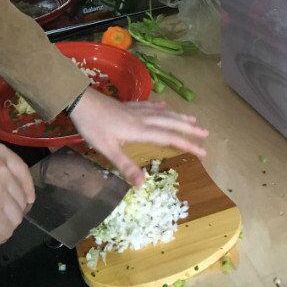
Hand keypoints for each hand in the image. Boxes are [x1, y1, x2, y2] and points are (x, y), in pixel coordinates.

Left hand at [69, 89, 208, 186]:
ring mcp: (136, 110)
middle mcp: (142, 118)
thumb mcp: (107, 149)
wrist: (81, 101)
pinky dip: (160, 107)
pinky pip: (150, 105)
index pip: (169, 138)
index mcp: (140, 130)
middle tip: (206, 133)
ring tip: (193, 119)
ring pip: (163, 113)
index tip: (203, 151)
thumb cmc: (93, 126)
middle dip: (189, 128)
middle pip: (171, 123)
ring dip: (179, 116)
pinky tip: (164, 106)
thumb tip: (142, 185)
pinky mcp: (128, 105)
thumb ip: (125, 166)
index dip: (187, 144)